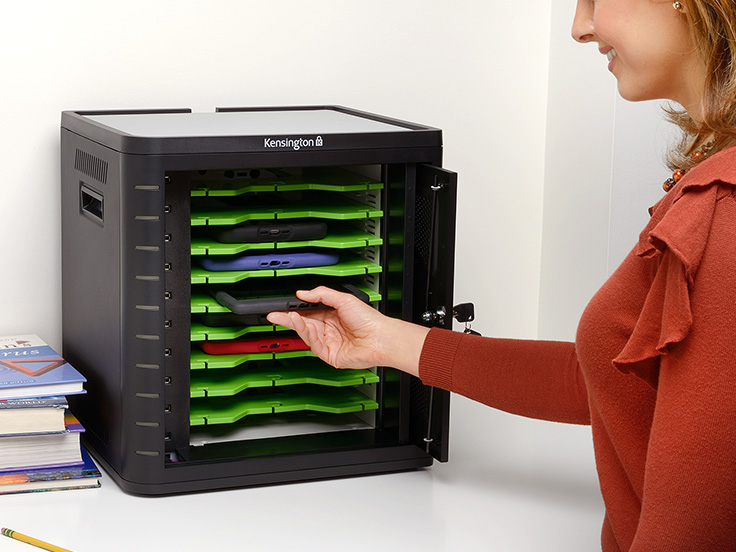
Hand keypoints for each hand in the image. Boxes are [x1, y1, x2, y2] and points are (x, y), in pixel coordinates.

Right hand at [266, 286, 428, 375]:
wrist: (380, 337)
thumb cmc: (369, 319)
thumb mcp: (344, 299)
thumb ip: (322, 294)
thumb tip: (302, 293)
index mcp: (331, 315)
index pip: (308, 312)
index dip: (295, 309)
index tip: (283, 305)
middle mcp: (329, 329)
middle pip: (304, 324)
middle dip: (288, 319)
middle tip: (274, 314)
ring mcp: (329, 342)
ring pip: (307, 334)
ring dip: (297, 324)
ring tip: (288, 316)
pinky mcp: (329, 355)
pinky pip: (313, 345)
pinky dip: (307, 334)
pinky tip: (302, 325)